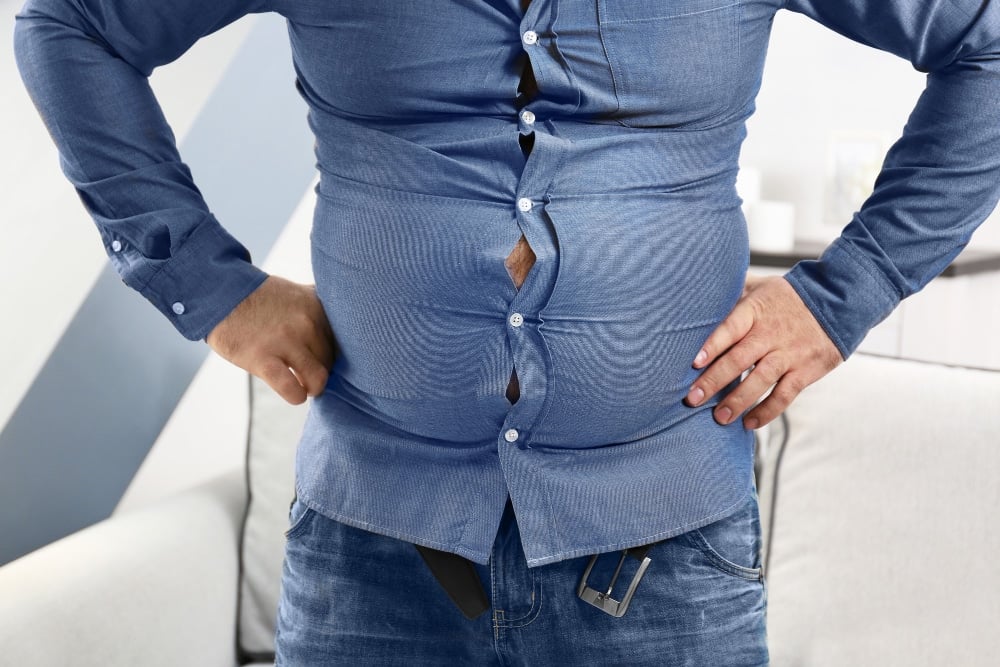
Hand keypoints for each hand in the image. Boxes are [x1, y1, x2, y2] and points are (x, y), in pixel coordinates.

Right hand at [206, 274, 337, 404]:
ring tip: (304, 384)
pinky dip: (296, 396)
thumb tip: (348, 326)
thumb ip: (321, 307)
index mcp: (317, 306)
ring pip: (319, 378)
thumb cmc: (261, 298)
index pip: (345, 340)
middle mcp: (307, 323)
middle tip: (308, 369)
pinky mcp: (264, 359)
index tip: (324, 355)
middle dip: (322, 368)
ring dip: (312, 386)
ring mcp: (286, 341)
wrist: (220, 294)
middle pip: (331, 361)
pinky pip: (293, 390)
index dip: (336, 352)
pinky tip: (293, 392)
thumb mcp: (298, 292)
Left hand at [685, 275, 842, 428]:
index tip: (693, 363)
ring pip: (760, 380)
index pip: (730, 328)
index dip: (712, 345)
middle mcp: (770, 333)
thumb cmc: (787, 296)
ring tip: (719, 417)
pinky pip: (784, 395)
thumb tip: (701, 295)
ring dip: (738, 401)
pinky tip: (749, 423)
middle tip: (692, 399)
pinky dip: (767, 412)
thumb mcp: (760, 286)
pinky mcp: (805, 371)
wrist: (837, 301)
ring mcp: (789, 353)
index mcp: (755, 311)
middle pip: (739, 359)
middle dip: (714, 381)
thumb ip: (732, 293)